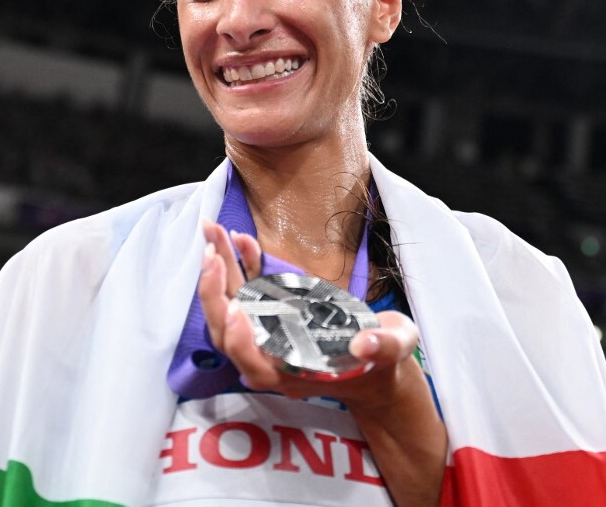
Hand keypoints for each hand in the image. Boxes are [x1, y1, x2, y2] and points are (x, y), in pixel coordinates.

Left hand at [197, 219, 421, 408]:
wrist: (375, 361)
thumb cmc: (383, 360)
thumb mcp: (394, 350)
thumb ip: (383, 347)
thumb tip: (364, 342)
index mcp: (296, 374)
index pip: (255, 366)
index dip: (240, 341)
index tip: (236, 309)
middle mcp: (272, 358)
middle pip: (229, 334)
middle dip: (214, 294)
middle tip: (212, 254)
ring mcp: (267, 334)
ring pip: (229, 308)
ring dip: (218, 270)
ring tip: (212, 231)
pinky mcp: (272, 313)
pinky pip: (247, 290)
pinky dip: (240, 263)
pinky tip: (240, 238)